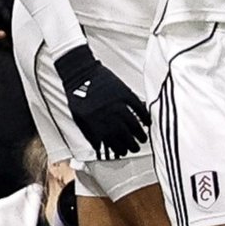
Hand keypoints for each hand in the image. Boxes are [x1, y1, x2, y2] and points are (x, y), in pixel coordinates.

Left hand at [53, 43, 150, 159]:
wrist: (80, 73)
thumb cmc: (76, 94)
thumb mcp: (78, 118)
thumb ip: (89, 133)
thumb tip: (98, 145)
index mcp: (96, 123)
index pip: (111, 141)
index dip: (118, 149)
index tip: (123, 152)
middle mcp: (108, 115)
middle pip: (124, 135)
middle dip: (131, 145)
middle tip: (135, 148)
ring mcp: (118, 104)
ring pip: (133, 123)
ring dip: (139, 133)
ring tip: (142, 139)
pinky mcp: (124, 92)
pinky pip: (138, 106)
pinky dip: (144, 115)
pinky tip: (147, 121)